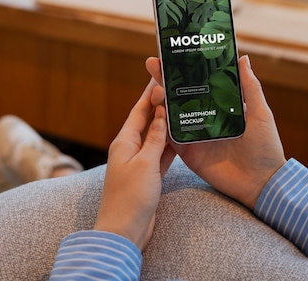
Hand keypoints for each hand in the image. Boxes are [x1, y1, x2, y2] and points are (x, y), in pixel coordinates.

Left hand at [94, 79, 175, 249]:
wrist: (124, 231)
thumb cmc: (131, 197)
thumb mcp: (146, 163)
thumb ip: (155, 138)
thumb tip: (160, 113)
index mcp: (124, 142)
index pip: (139, 111)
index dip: (150, 94)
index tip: (160, 77)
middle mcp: (130, 149)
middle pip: (147, 121)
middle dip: (160, 105)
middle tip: (176, 88)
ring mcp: (139, 163)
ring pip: (156, 138)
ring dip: (167, 124)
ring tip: (183, 107)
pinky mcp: (148, 177)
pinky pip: (162, 155)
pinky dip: (171, 145)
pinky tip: (183, 136)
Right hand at [146, 55, 286, 209]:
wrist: (262, 183)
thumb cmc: (266, 147)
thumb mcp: (259, 113)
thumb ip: (250, 87)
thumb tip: (242, 58)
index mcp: (221, 106)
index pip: (200, 83)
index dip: (186, 69)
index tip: (173, 53)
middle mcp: (205, 117)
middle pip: (181, 95)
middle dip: (166, 79)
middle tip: (153, 64)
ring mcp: (195, 134)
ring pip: (171, 114)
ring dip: (161, 100)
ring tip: (154, 87)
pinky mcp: (189, 153)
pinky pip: (171, 138)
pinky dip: (161, 126)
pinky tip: (155, 112)